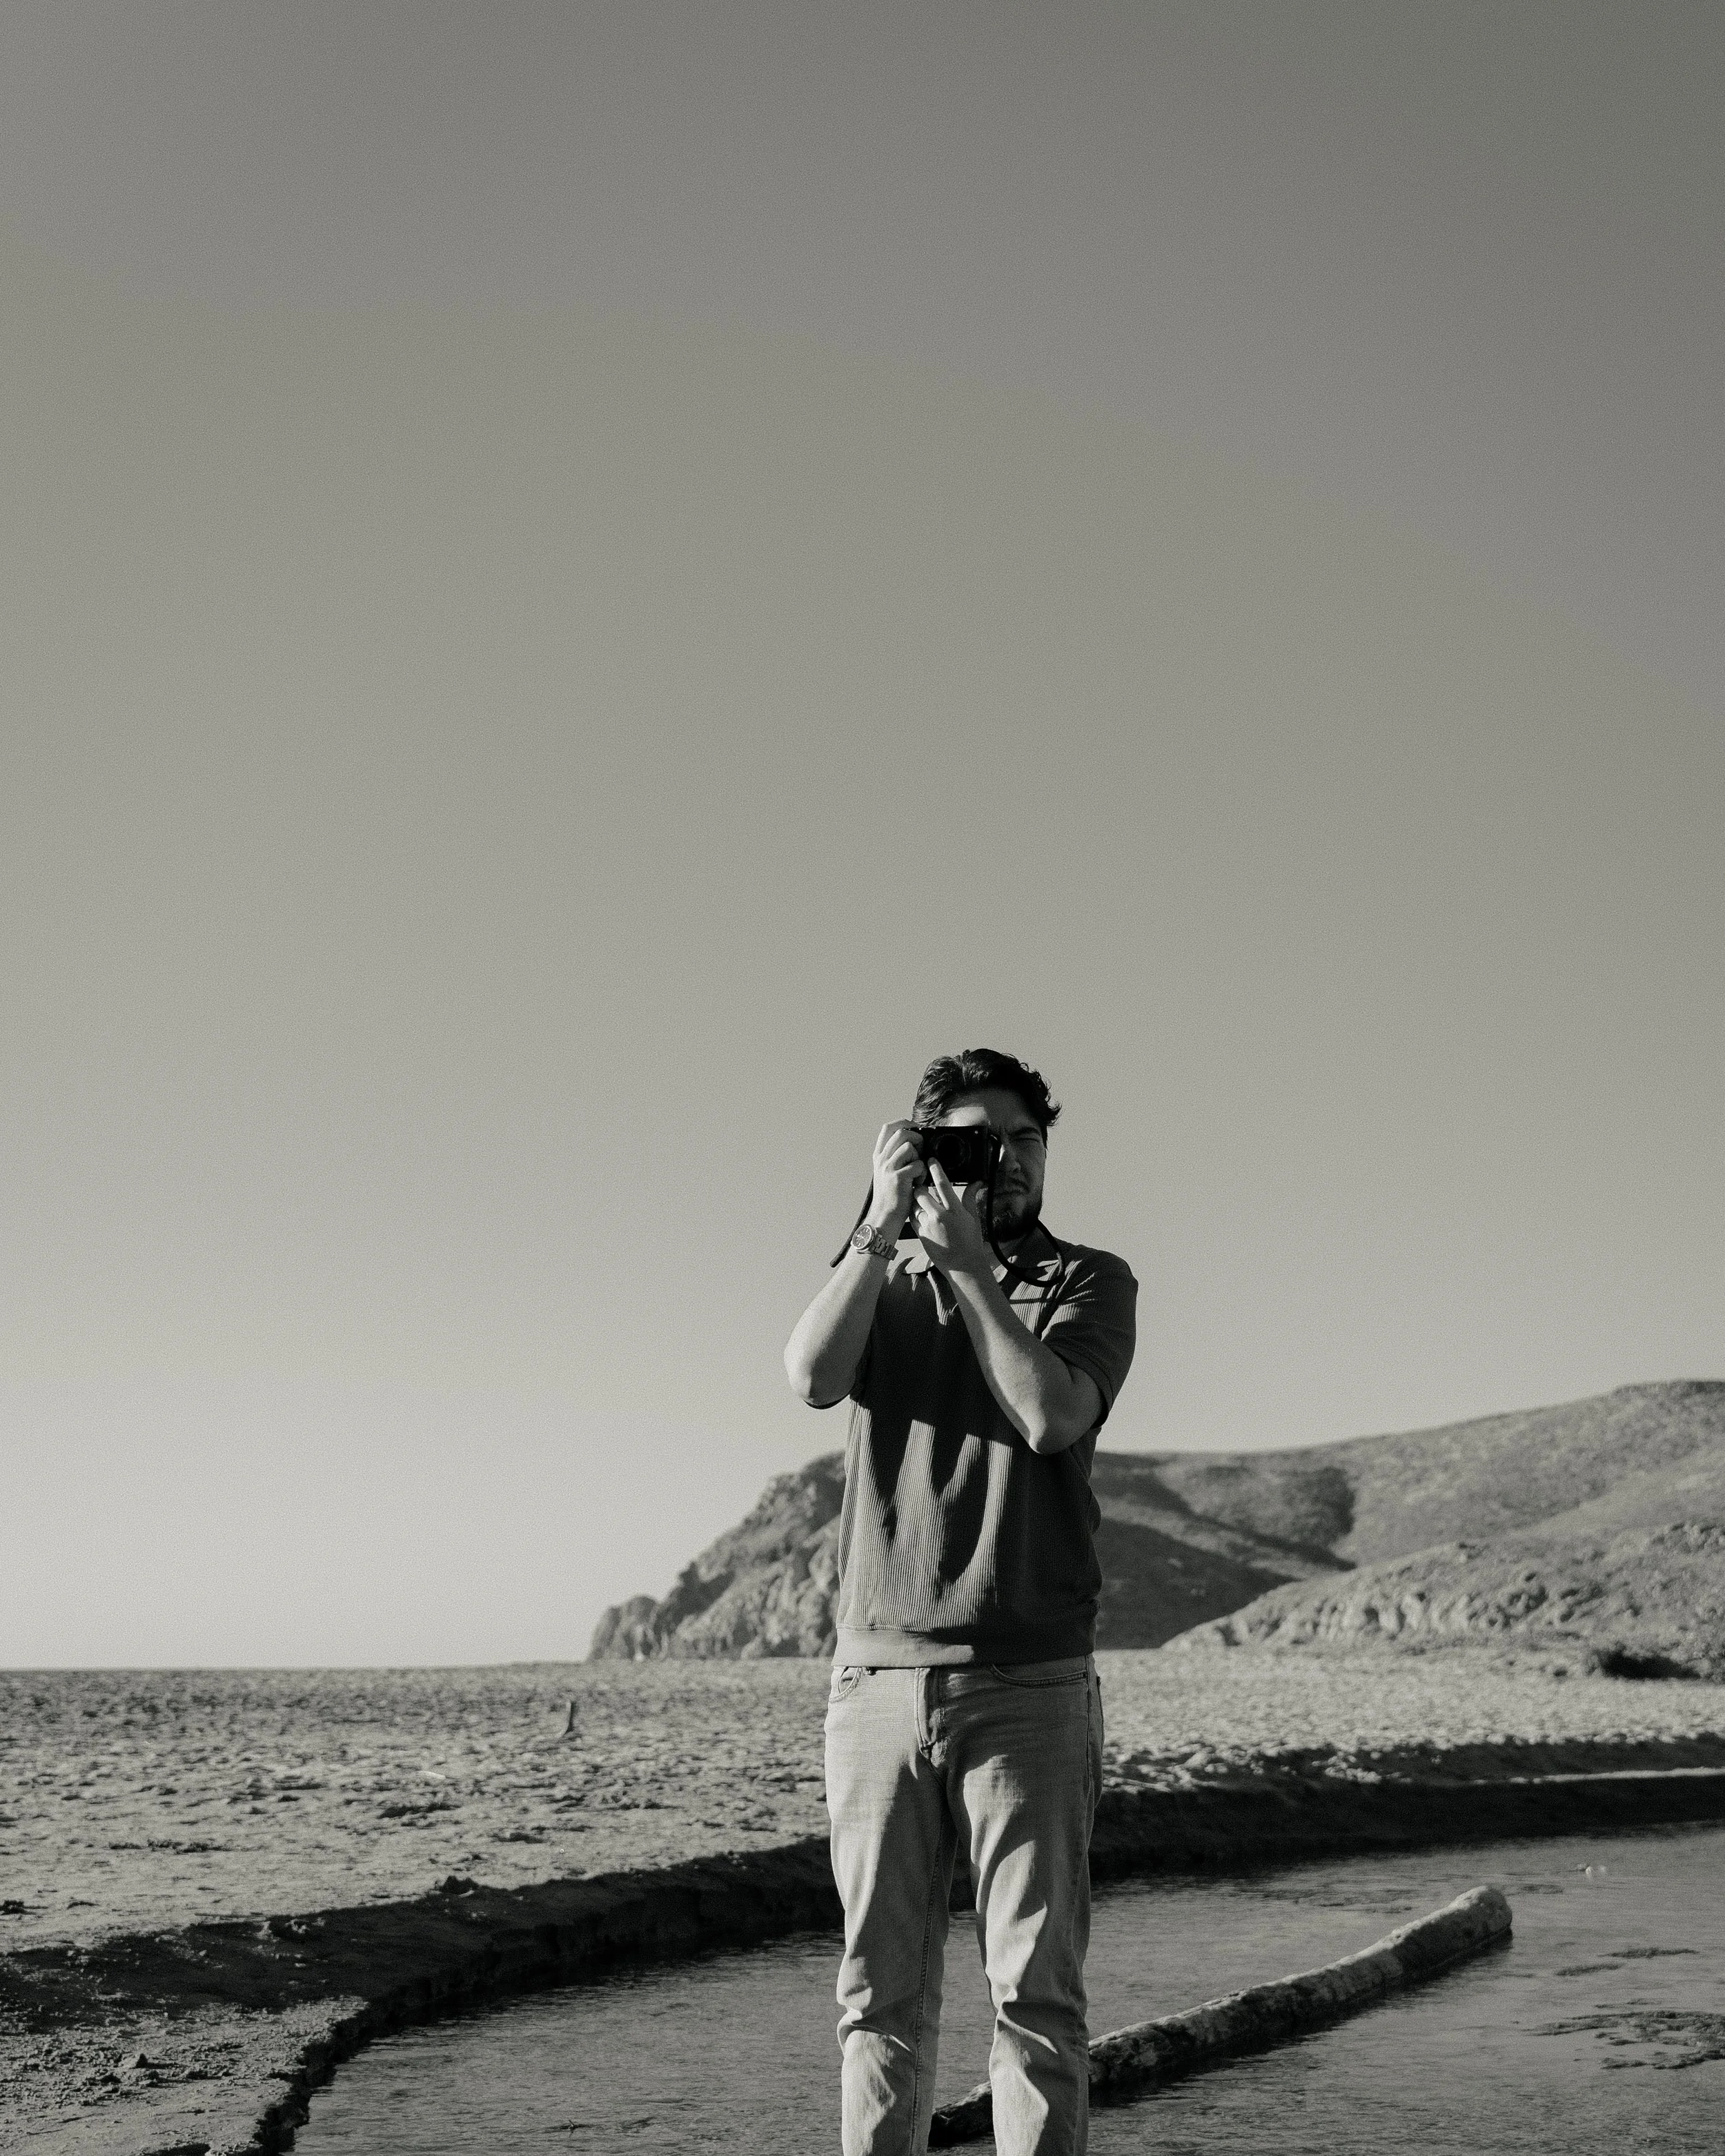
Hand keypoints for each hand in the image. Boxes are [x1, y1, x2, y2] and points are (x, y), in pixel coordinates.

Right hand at [868, 1120, 925, 1233]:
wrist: (884, 1216)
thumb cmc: (891, 1196)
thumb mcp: (887, 1172)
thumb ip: (895, 1157)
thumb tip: (914, 1143)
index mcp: (879, 1156)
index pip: (888, 1127)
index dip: (904, 1122)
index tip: (915, 1128)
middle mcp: (881, 1159)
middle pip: (901, 1132)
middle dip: (917, 1138)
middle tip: (921, 1152)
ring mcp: (888, 1168)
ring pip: (909, 1147)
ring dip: (920, 1157)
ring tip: (918, 1172)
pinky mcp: (897, 1178)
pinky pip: (917, 1165)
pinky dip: (923, 1174)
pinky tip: (918, 1183)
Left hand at [910, 1161, 991, 1276]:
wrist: (963, 1265)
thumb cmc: (970, 1241)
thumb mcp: (973, 1217)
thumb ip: (971, 1197)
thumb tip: (977, 1182)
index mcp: (954, 1210)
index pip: (942, 1183)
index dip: (935, 1168)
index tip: (931, 1159)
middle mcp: (939, 1216)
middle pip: (920, 1192)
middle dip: (920, 1185)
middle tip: (923, 1183)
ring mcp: (928, 1226)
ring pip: (913, 1204)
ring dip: (916, 1199)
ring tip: (921, 1198)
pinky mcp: (920, 1235)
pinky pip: (911, 1217)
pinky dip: (914, 1211)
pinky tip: (919, 1211)